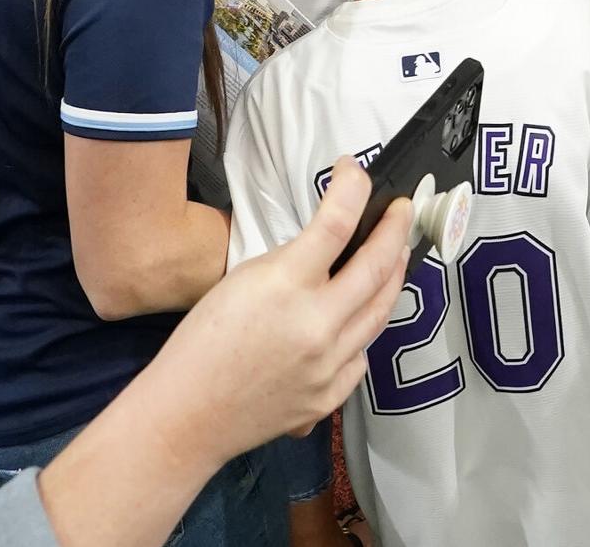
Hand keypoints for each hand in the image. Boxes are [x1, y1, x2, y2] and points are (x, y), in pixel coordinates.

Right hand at [146, 158, 411, 468]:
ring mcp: (329, 364)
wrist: (186, 415)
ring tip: (397, 254)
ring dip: (394, 275)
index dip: (354, 188)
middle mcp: (317, 325)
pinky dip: (364, 329)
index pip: (336, 224)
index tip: (357, 172)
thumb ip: (293, 261)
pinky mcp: (332, 396)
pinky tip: (362, 316)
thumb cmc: (202, 344)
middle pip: (378, 266)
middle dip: (397, 230)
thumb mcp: (243, 280)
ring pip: (382, 310)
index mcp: (285, 286)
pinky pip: (362, 353)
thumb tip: (331, 248)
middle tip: (402, 210)